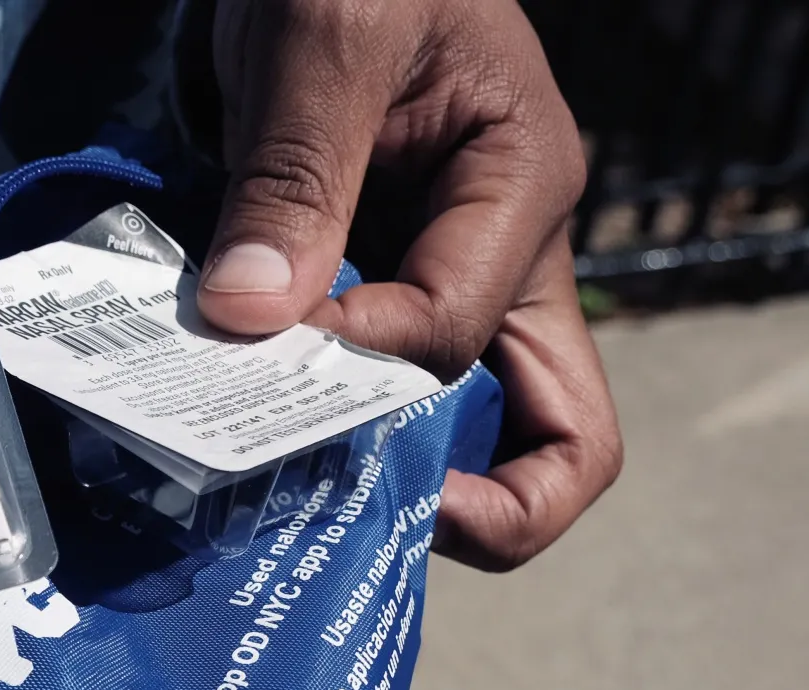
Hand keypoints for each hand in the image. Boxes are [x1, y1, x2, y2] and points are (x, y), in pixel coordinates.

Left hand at [181, 0, 621, 569]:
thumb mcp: (324, 39)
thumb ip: (294, 177)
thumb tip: (251, 319)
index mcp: (524, 187)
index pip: (453, 332)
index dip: (354, 361)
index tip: (257, 336)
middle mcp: (509, 255)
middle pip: (556, 434)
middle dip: (469, 506)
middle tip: (347, 522)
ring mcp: (454, 281)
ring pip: (474, 430)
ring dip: (391, 477)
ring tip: (285, 497)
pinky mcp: (386, 289)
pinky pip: (385, 391)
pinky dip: (332, 428)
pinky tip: (252, 433)